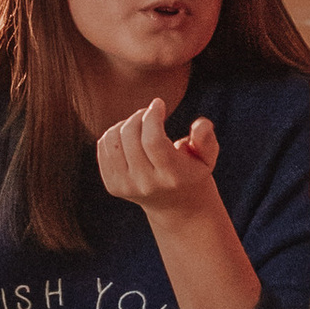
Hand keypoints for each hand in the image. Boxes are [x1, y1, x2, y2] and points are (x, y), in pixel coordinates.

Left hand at [95, 98, 226, 226]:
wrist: (175, 205)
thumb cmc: (192, 171)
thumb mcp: (207, 157)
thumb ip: (206, 139)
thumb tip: (200, 124)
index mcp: (172, 176)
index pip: (153, 141)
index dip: (152, 117)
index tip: (159, 103)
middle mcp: (147, 184)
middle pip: (130, 137)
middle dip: (139, 116)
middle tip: (149, 112)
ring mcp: (127, 187)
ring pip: (112, 140)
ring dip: (125, 124)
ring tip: (139, 124)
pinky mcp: (112, 186)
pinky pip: (103, 148)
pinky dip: (114, 134)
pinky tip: (129, 137)